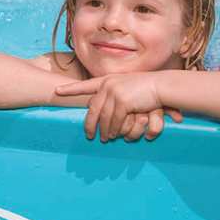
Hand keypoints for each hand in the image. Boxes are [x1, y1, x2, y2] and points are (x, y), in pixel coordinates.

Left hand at [56, 74, 178, 141]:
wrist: (162, 86)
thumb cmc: (147, 88)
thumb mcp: (127, 87)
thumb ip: (114, 94)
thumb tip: (102, 107)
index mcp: (108, 80)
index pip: (86, 85)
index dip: (71, 89)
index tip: (56, 90)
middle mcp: (108, 85)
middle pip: (93, 109)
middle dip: (90, 124)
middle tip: (89, 135)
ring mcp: (114, 92)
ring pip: (104, 117)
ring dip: (104, 131)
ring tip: (104, 139)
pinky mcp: (123, 102)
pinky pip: (114, 121)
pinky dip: (114, 130)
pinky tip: (114, 136)